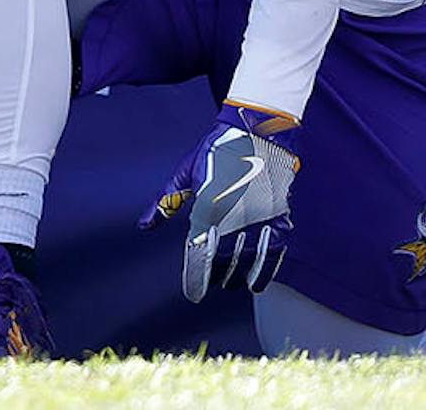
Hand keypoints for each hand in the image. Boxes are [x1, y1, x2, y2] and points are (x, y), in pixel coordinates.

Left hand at [139, 102, 298, 300]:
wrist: (257, 131)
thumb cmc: (216, 150)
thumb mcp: (185, 173)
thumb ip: (166, 203)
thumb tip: (144, 226)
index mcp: (209, 204)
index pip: (200, 250)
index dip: (196, 276)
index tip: (193, 294)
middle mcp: (235, 213)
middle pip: (225, 257)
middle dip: (217, 276)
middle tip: (211, 285)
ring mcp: (261, 214)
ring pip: (252, 257)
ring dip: (241, 276)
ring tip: (232, 286)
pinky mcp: (281, 213)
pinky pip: (276, 248)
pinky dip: (268, 267)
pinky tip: (260, 280)